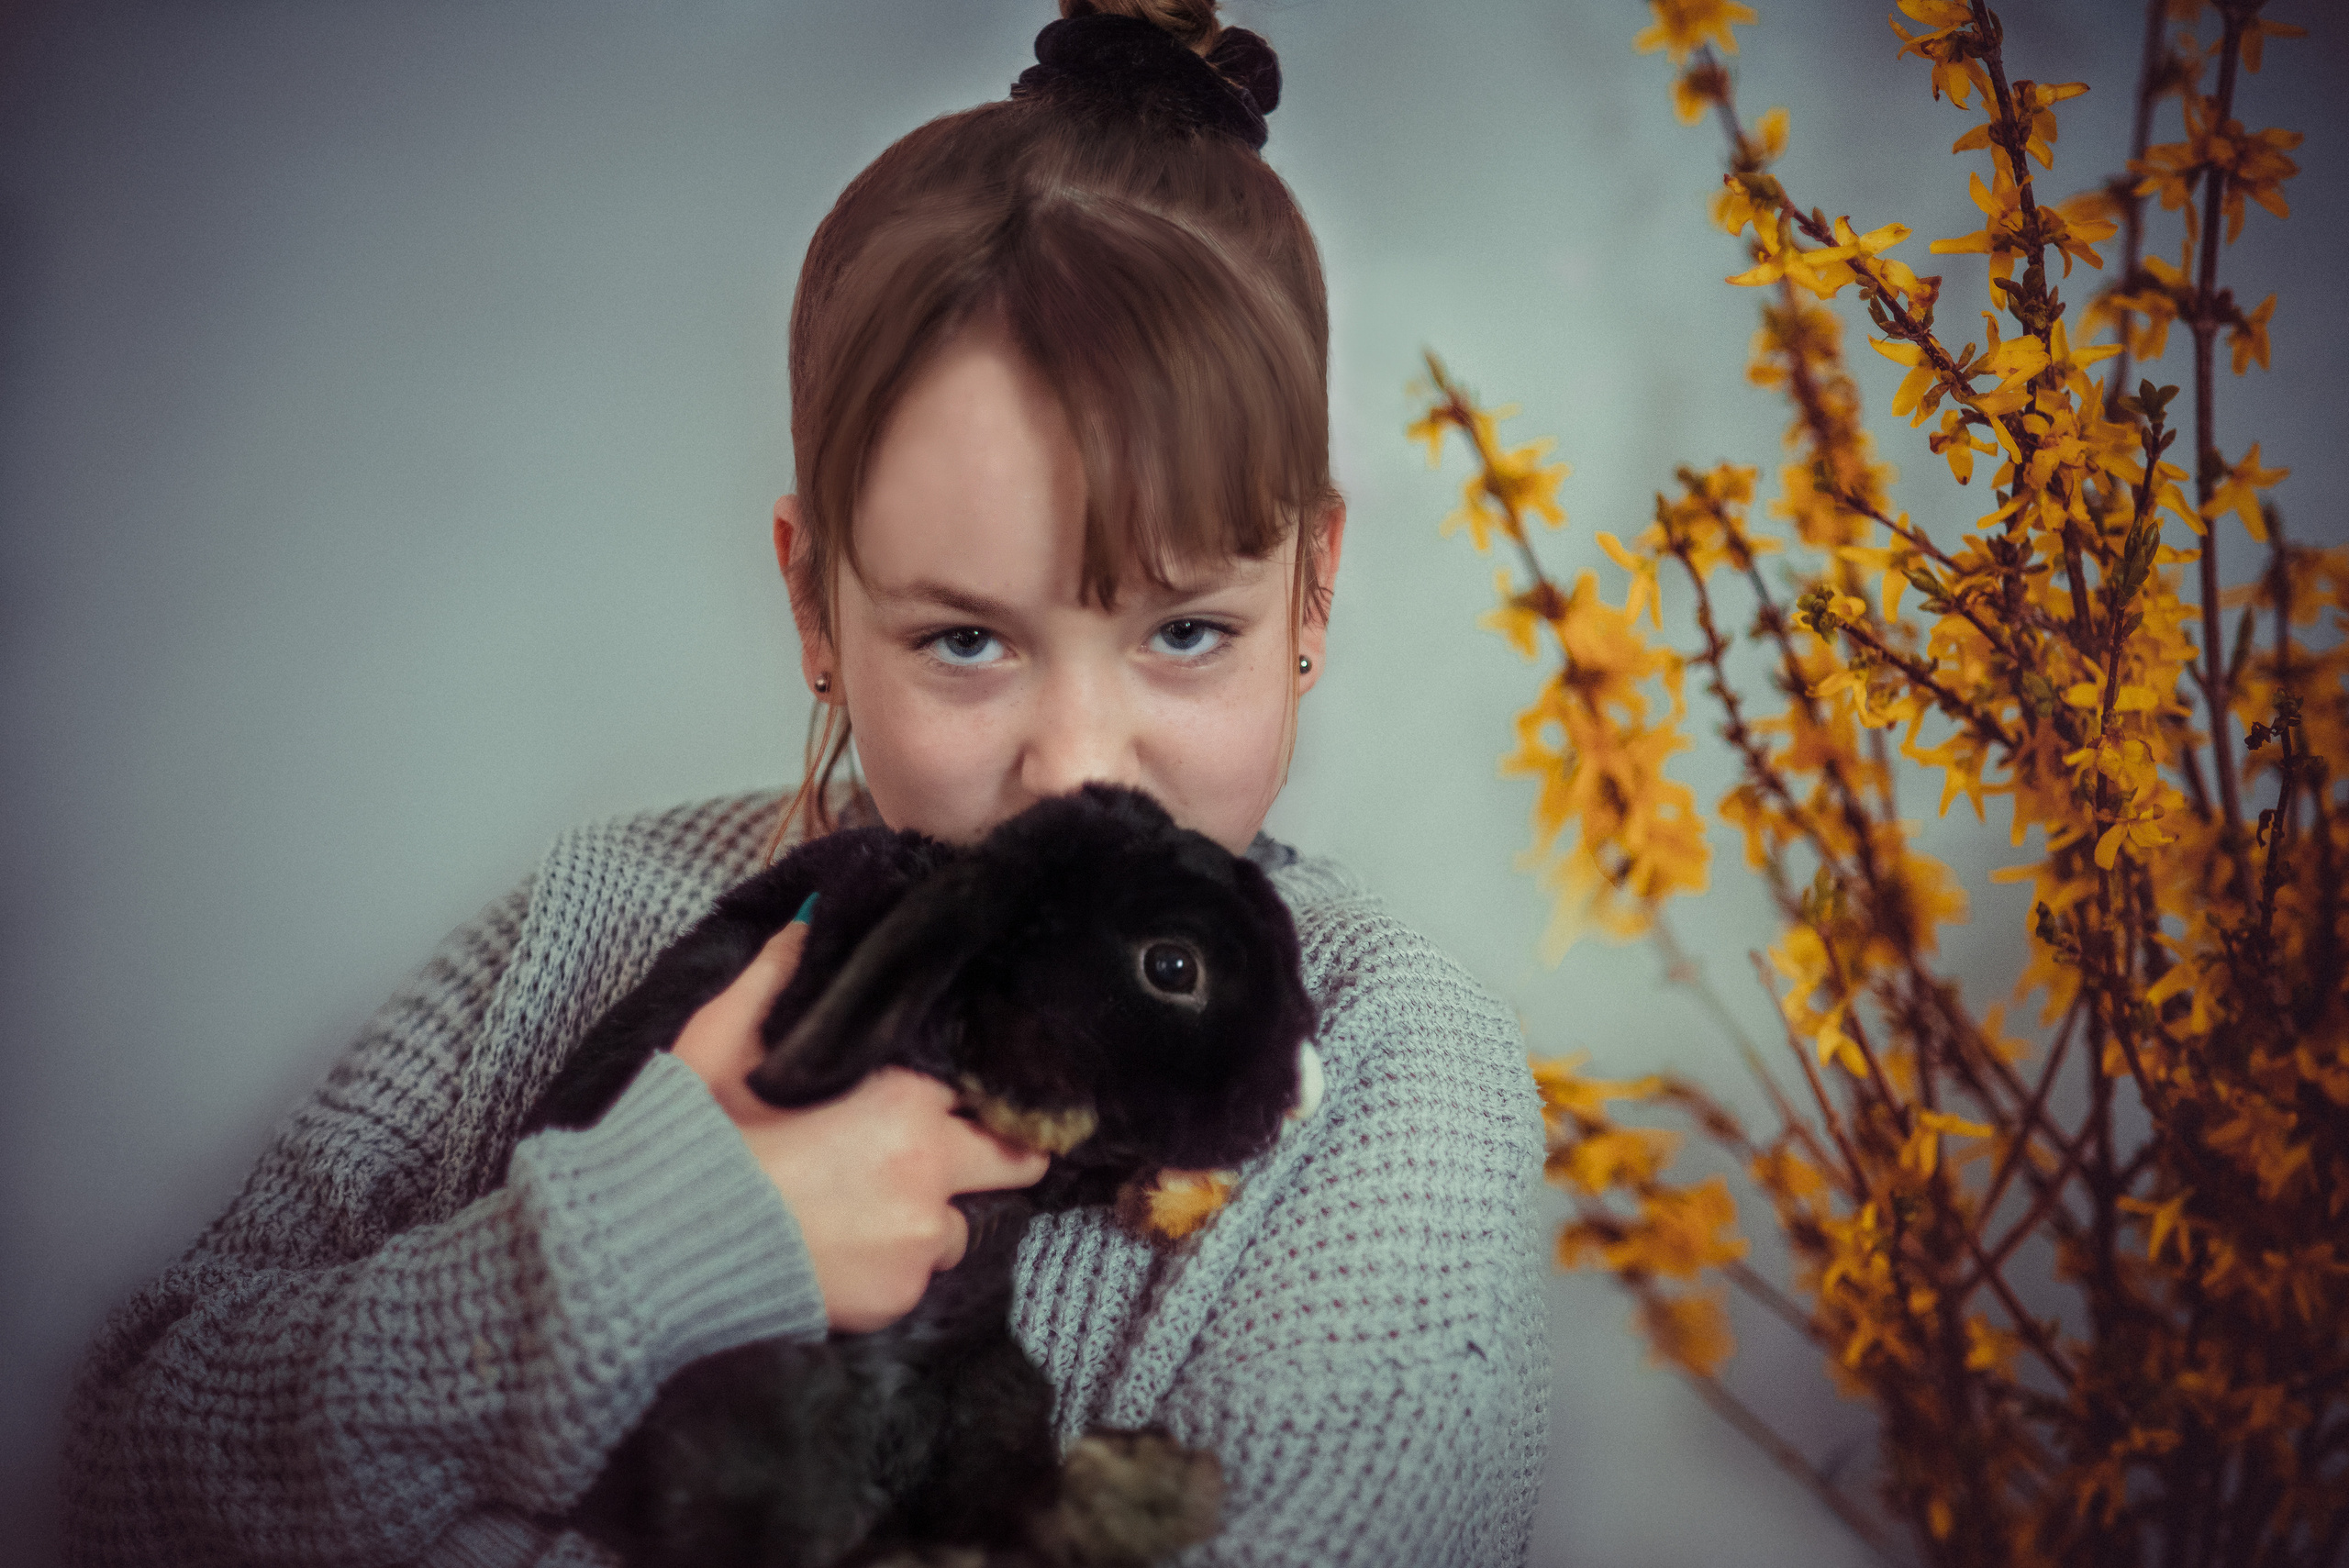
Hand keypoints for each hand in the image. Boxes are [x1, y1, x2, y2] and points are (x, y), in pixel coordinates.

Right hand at [670, 919, 1049, 1332]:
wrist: (660, 1253)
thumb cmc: (696, 1139)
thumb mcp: (724, 1041)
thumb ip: (778, 975)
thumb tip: (813, 921)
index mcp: (903, 1100)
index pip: (981, 1082)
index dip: (965, 1087)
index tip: (949, 1094)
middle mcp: (929, 1170)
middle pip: (1014, 1157)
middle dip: (991, 1152)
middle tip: (944, 1152)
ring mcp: (921, 1241)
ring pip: (960, 1224)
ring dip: (929, 1216)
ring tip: (866, 1210)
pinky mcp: (901, 1299)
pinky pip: (921, 1275)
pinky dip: (895, 1266)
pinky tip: (843, 1250)